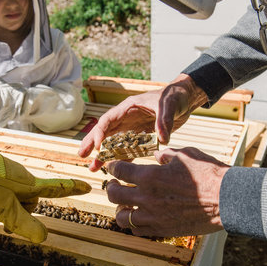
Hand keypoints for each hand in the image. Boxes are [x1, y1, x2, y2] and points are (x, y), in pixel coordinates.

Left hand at [0, 144, 90, 242]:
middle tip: (0, 218)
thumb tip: (43, 237)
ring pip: (6, 204)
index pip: (56, 188)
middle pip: (26, 205)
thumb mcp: (6, 208)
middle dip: (13, 214)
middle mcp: (18, 181)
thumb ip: (25, 224)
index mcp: (29, 184)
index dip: (71, 189)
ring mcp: (3, 180)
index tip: (86, 186)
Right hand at [78, 74, 207, 170]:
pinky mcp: (140, 137)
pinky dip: (120, 158)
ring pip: (113, 142)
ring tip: (92, 168)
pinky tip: (113, 169)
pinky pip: (127, 149)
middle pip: (104, 132)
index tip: (98, 147)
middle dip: (91, 144)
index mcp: (128, 107)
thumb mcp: (169, 105)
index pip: (108, 120)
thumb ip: (164, 120)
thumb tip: (163, 139)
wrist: (185, 98)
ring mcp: (132, 128)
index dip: (100, 133)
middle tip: (81, 156)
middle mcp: (126, 118)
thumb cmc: (175, 96)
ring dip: (103, 155)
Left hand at [105, 147, 228, 236]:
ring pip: (122, 217)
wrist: (227, 199)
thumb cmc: (209, 174)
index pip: (120, 171)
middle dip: (110, 188)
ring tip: (124, 205)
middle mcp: (147, 197)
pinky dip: (134, 225)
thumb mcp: (187, 156)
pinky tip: (138, 219)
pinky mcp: (162, 230)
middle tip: (112, 185)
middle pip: (114, 195)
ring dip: (120, 210)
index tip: (113, 166)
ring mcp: (153, 216)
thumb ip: (167, 155)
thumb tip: (158, 155)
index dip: (113, 167)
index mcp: (151, 176)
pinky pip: (138, 231)